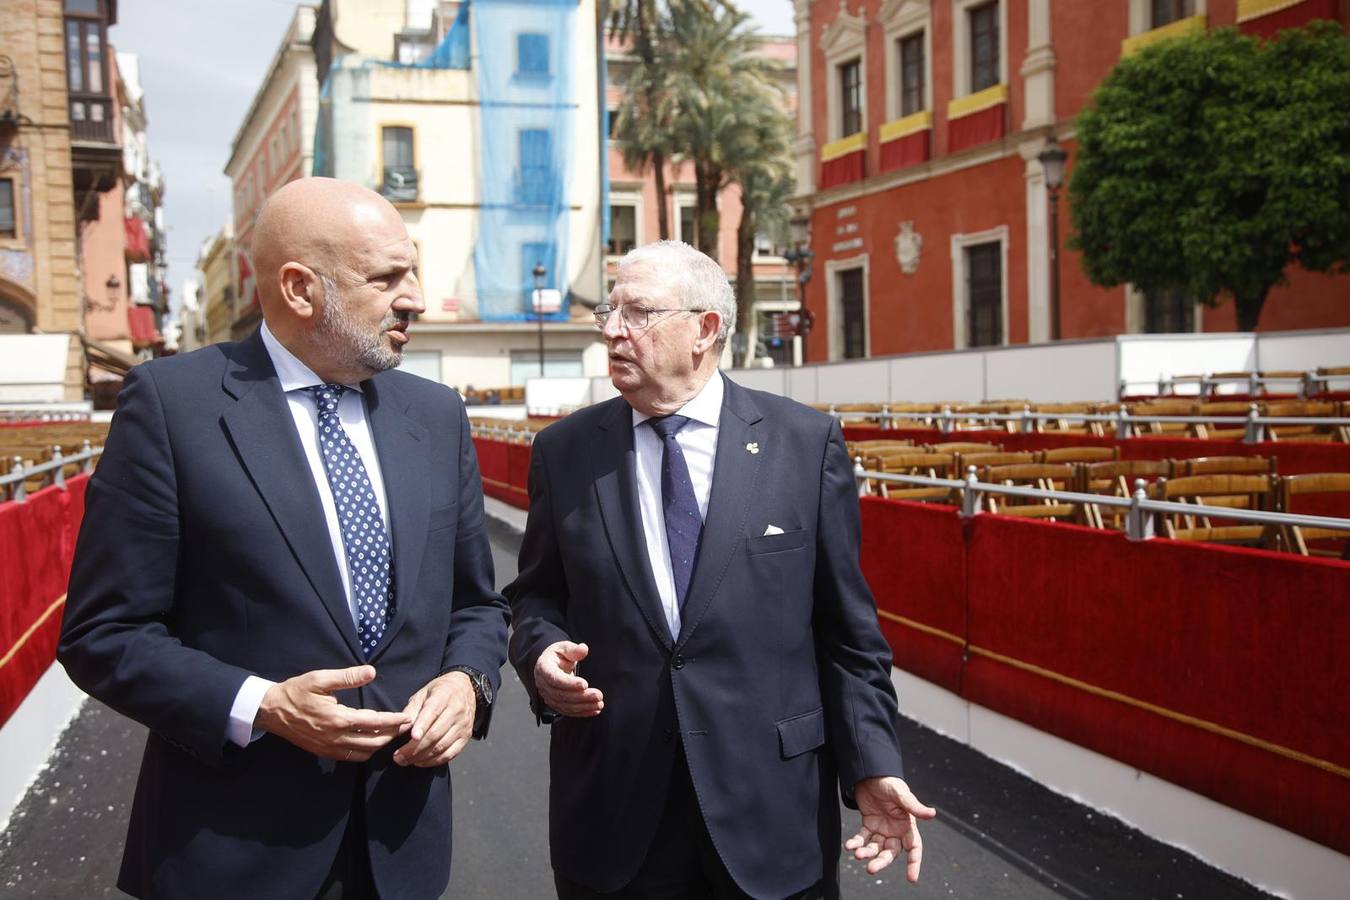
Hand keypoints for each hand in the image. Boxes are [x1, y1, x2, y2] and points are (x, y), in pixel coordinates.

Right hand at [255, 665, 410, 761]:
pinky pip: (351, 757)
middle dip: (392, 734)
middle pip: (373, 742)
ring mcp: (329, 748)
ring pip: (364, 753)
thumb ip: (347, 677)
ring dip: (380, 744)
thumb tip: (371, 672)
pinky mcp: (324, 753)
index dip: (393, 721)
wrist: (271, 711)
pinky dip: (366, 751)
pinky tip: (371, 741)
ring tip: (391, 733)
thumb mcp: (320, 679)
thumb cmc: (296, 692)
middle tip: (405, 726)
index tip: (407, 717)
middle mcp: (335, 737)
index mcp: (337, 718)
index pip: (374, 722)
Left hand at [392, 671, 476, 766]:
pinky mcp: (466, 737)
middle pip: (436, 734)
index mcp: (444, 696)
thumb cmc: (439, 692)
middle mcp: (456, 711)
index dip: (422, 726)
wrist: (464, 688)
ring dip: (422, 757)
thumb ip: (410, 712)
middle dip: (415, 748)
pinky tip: (421, 761)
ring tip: (406, 761)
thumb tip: (398, 730)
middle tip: (398, 756)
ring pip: (442, 746)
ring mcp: (463, 726)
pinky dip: (435, 761)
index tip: (411, 737)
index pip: (432, 713)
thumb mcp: (422, 694)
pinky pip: (450, 754)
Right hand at [534, 641, 602, 716]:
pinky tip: (594, 710)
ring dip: (583, 707)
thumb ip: (573, 649)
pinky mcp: (555, 704)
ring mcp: (548, 696)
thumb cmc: (558, 655)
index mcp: (544, 668)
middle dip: (581, 697)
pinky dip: (582, 712)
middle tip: (598, 695)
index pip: (555, 679)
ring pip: (565, 706)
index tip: (585, 684)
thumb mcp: (564, 647)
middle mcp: (543, 685)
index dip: (569, 683)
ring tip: (599, 704)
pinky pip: (568, 711)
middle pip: (561, 695)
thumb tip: (583, 649)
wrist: (550, 665)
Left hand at [845, 776, 936, 880]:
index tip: (912, 879)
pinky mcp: (868, 825)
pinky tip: (849, 846)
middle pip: (891, 852)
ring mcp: (881, 829)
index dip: (914, 863)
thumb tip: (932, 814)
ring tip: (858, 854)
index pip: (914, 848)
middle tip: (871, 868)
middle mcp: (896, 830)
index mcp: (908, 825)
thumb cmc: (889, 782)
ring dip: (867, 853)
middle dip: (881, 862)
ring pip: (876, 848)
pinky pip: (863, 838)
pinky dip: (856, 843)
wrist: (869, 773)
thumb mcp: (901, 794)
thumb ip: (914, 806)